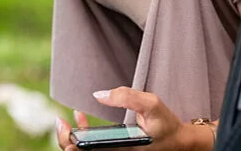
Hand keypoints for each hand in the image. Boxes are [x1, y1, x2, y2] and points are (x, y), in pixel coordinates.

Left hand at [54, 88, 213, 150]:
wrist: (179, 141)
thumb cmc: (166, 124)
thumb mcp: (152, 104)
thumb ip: (126, 96)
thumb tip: (98, 95)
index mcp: (122, 148)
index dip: (71, 143)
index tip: (67, 127)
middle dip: (67, 140)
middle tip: (61, 122)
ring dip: (73, 137)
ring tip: (66, 120)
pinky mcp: (114, 149)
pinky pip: (93, 145)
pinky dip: (83, 133)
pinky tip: (79, 117)